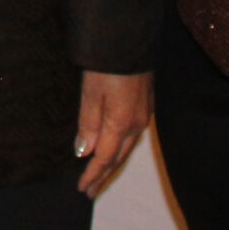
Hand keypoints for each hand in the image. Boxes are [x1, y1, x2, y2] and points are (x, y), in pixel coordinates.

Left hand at [75, 69, 151, 196]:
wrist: (131, 38)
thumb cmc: (107, 64)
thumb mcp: (90, 92)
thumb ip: (88, 123)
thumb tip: (84, 152)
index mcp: (121, 123)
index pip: (105, 158)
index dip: (93, 175)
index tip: (82, 189)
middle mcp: (136, 123)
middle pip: (119, 157)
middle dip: (104, 175)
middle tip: (91, 191)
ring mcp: (144, 114)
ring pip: (127, 147)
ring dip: (114, 163)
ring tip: (101, 175)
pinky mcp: (146, 104)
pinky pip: (132, 135)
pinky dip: (121, 148)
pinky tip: (115, 147)